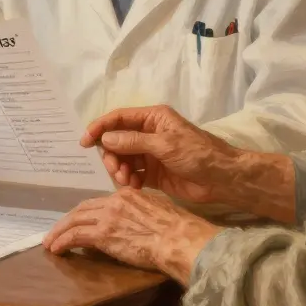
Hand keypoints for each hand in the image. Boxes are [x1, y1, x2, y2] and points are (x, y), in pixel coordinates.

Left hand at [43, 188, 219, 283]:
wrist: (178, 238)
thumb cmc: (176, 227)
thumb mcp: (158, 208)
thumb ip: (143, 209)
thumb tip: (138, 218)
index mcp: (127, 194)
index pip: (99, 202)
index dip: (86, 212)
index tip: (79, 221)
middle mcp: (114, 201)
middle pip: (82, 209)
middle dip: (67, 220)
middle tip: (56, 231)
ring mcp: (107, 217)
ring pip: (74, 220)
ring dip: (59, 231)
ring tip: (50, 242)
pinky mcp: (103, 234)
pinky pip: (76, 236)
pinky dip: (63, 241)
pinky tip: (56, 248)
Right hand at [82, 105, 239, 203]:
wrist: (222, 179)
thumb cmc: (197, 154)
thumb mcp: (164, 144)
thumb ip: (133, 141)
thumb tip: (106, 139)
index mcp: (153, 118)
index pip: (119, 118)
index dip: (100, 128)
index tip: (84, 142)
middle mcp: (149, 133)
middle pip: (117, 140)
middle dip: (111, 155)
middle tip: (115, 170)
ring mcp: (150, 154)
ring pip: (123, 159)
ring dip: (119, 169)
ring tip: (126, 181)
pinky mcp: (153, 173)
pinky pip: (132, 174)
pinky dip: (128, 181)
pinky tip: (134, 187)